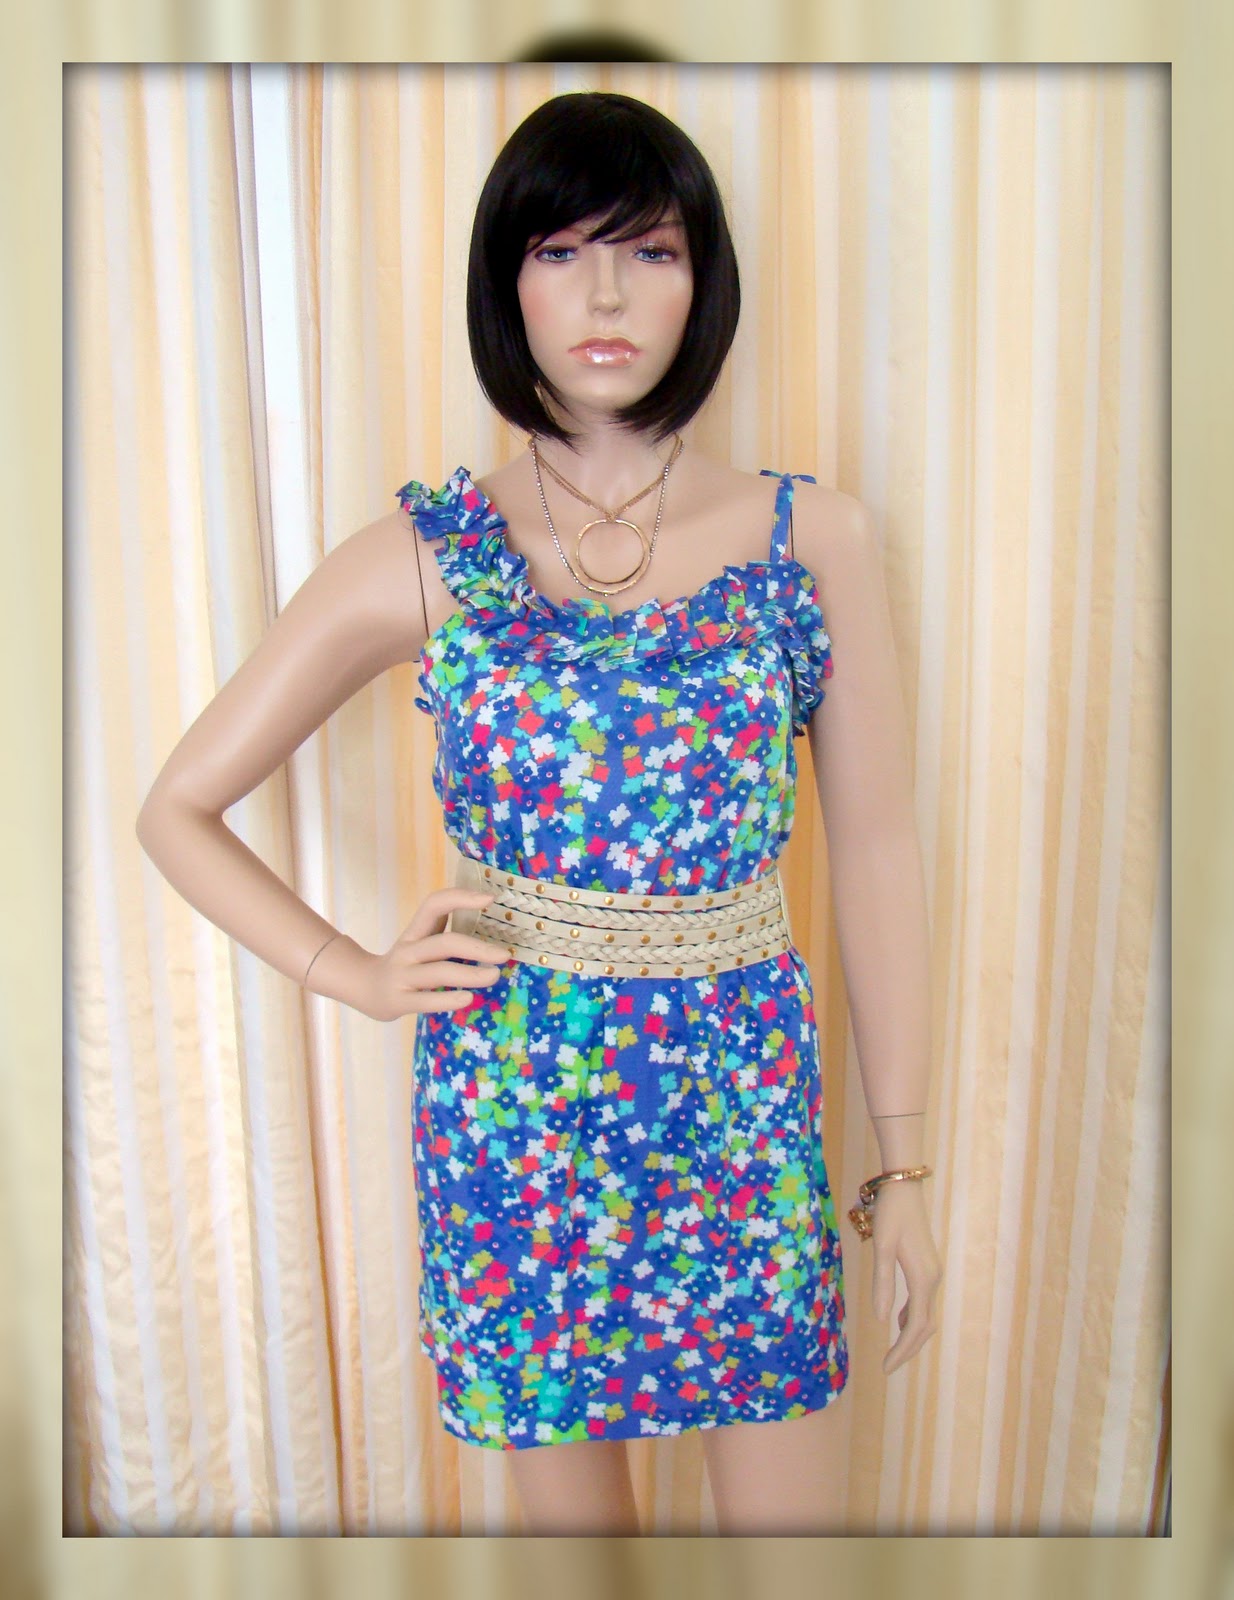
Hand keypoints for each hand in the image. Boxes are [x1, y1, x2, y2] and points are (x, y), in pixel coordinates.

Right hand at [355, 887, 509, 1021]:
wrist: (364, 989)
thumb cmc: (405, 964)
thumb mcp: (418, 942)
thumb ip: (444, 933)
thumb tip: (489, 926)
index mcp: (414, 932)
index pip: (434, 904)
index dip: (460, 897)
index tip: (489, 898)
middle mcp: (408, 950)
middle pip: (444, 943)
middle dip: (476, 947)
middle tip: (504, 955)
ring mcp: (403, 976)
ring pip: (439, 972)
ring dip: (470, 974)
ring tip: (494, 975)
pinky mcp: (400, 1001)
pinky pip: (426, 1000)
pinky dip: (448, 999)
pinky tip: (468, 998)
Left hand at [869, 1180, 942, 1375]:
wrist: (904, 1188)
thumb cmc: (890, 1214)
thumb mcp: (881, 1247)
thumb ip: (882, 1283)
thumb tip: (882, 1321)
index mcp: (923, 1279)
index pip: (915, 1326)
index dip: (902, 1350)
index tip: (885, 1368)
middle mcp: (933, 1279)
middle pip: (925, 1326)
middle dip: (908, 1349)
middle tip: (888, 1367)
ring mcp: (933, 1273)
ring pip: (926, 1315)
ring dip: (911, 1335)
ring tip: (892, 1351)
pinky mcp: (928, 1266)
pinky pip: (923, 1301)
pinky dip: (912, 1317)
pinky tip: (897, 1320)